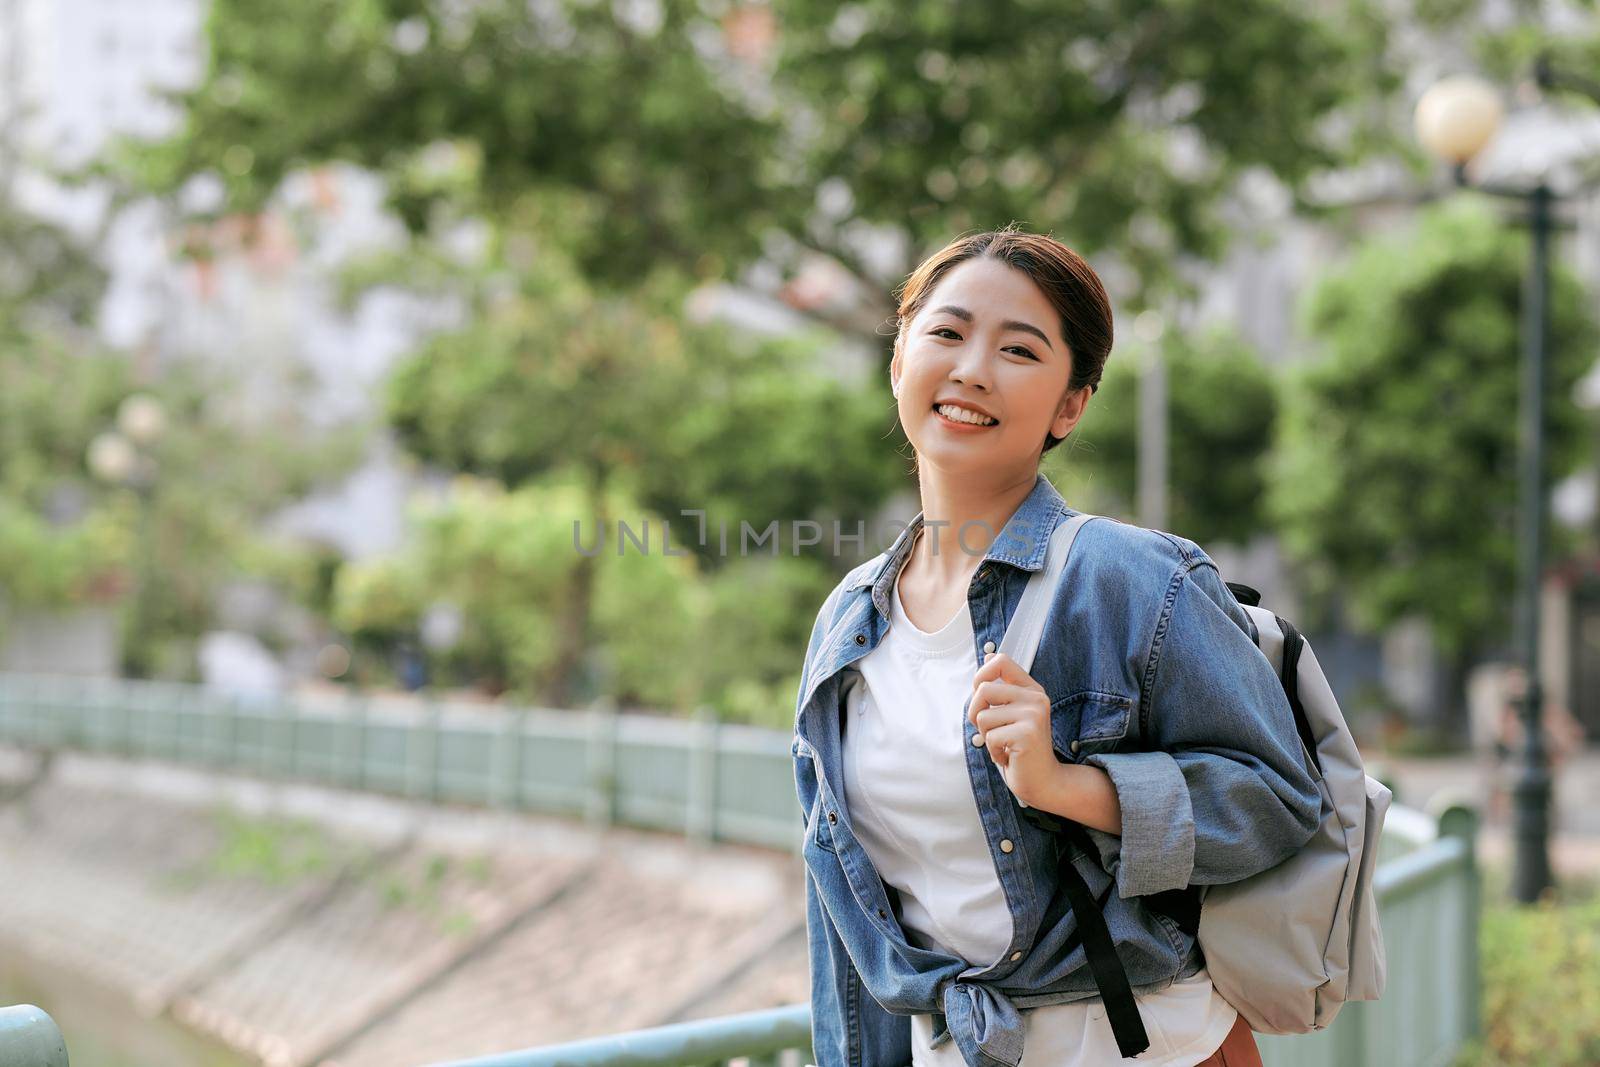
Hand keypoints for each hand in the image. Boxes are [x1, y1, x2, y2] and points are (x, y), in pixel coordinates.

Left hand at [968, 650, 1057, 808]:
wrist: (1043, 782)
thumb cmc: (1021, 749)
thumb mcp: (1010, 714)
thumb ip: (1001, 688)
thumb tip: (988, 656)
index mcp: (1031, 690)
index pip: (1001, 660)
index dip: (981, 674)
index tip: (981, 696)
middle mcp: (1035, 698)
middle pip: (982, 689)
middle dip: (975, 714)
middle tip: (991, 732)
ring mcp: (1033, 715)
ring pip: (982, 716)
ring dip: (986, 737)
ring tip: (1004, 745)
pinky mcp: (1027, 734)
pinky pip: (990, 737)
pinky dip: (993, 752)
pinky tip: (1009, 756)